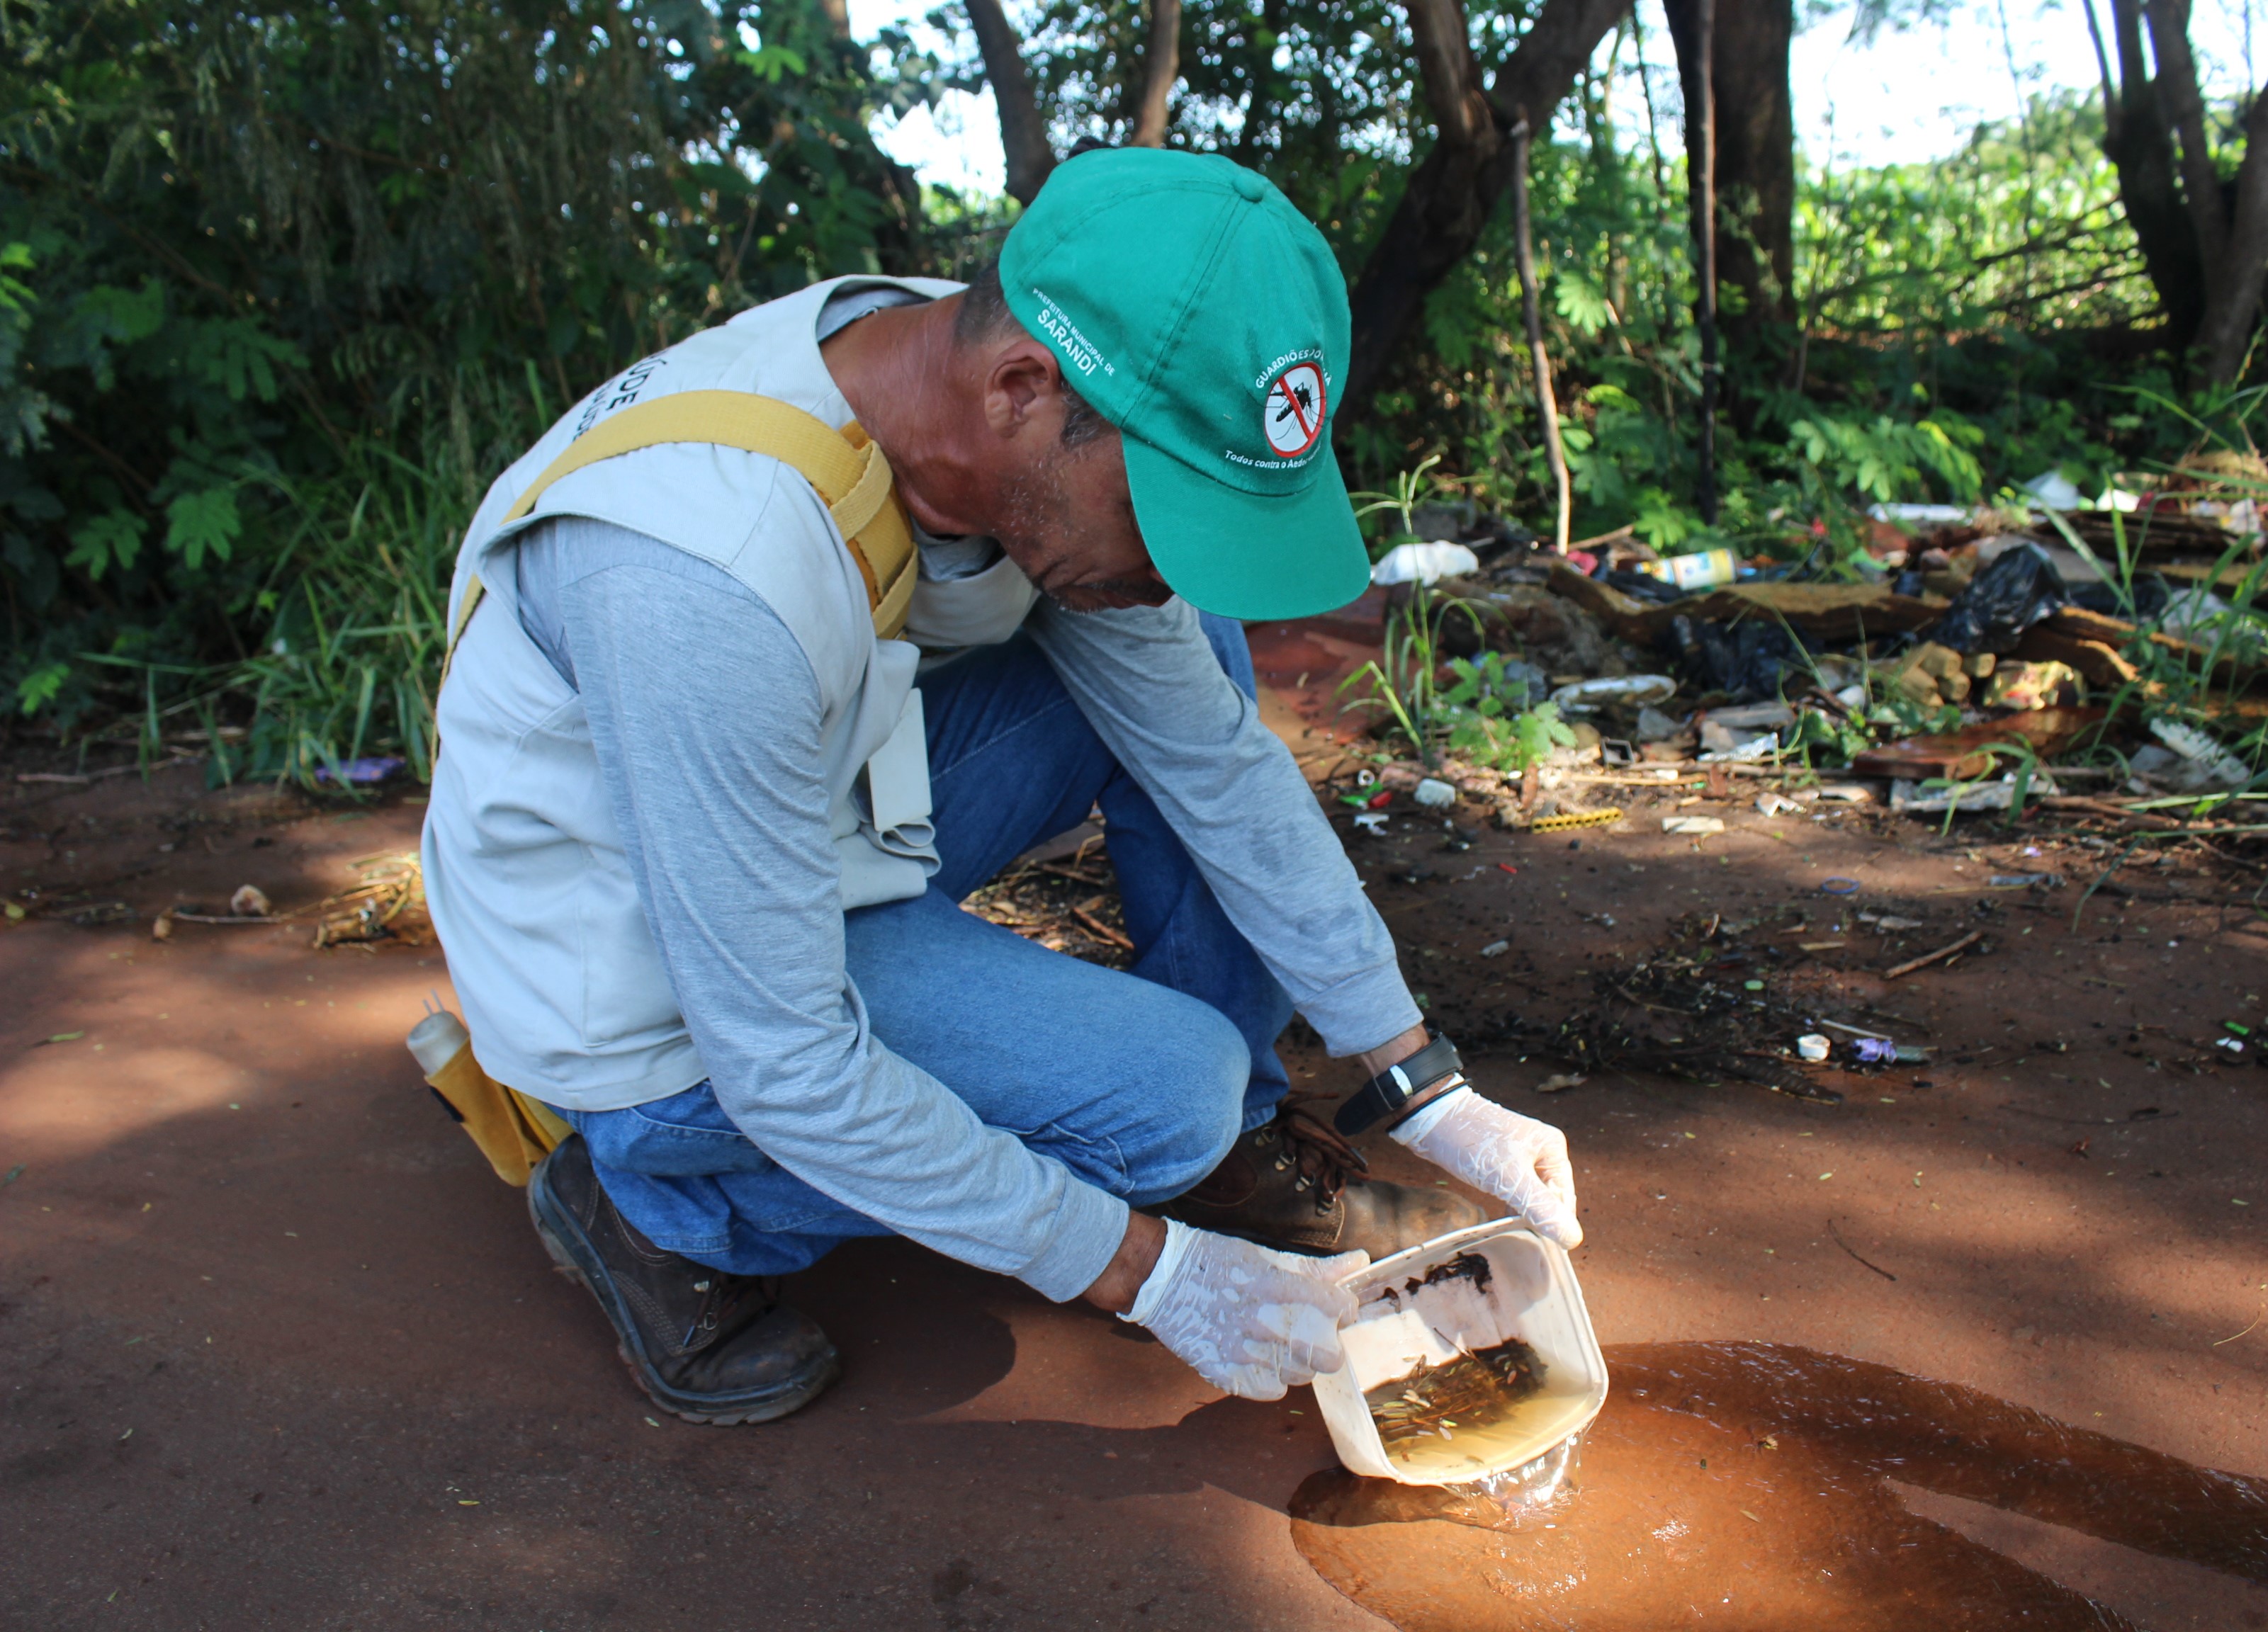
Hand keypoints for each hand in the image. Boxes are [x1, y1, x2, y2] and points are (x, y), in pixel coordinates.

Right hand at [1125, 1220, 1366, 1399]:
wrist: (1161, 1276)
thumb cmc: (1215, 1261)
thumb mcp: (1265, 1255)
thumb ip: (1314, 1267)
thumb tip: (1358, 1262)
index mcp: (1274, 1285)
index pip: (1335, 1307)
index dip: (1345, 1308)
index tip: (1340, 1307)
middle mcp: (1261, 1321)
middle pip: (1326, 1356)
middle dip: (1329, 1345)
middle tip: (1317, 1334)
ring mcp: (1241, 1351)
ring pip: (1299, 1376)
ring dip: (1300, 1363)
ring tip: (1286, 1346)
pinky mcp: (1221, 1371)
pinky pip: (1268, 1390)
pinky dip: (1273, 1381)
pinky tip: (1266, 1363)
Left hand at [1392, 1087, 1582, 1248]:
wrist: (1431, 1119)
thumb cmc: (1471, 1142)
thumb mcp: (1509, 1178)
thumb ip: (1541, 1208)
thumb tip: (1573, 1238)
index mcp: (1553, 1150)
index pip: (1564, 1200)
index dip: (1554, 1225)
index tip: (1539, 1248)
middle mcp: (1542, 1152)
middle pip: (1550, 1199)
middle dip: (1539, 1220)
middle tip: (1522, 1242)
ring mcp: (1522, 1157)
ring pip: (1531, 1197)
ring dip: (1524, 1216)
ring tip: (1512, 1235)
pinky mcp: (1502, 1164)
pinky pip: (1515, 1192)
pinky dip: (1511, 1208)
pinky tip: (1503, 1222)